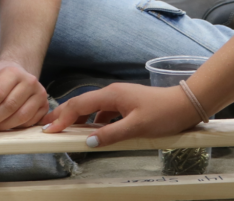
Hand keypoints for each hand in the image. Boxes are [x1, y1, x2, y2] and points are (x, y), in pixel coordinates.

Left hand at [0, 60, 48, 132]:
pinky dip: (15, 128)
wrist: (20, 71)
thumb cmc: (2, 76)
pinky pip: (29, 122)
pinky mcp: (45, 105)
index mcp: (12, 72)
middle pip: (8, 107)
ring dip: (2, 127)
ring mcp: (39, 94)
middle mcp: (29, 81)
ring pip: (20, 117)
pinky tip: (4, 126)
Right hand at [41, 83, 200, 147]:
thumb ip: (111, 134)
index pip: (79, 105)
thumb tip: (88, 141)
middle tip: (47, 126)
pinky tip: (92, 131)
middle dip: (63, 114)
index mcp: (111, 94)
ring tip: (65, 129)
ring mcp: (119, 98)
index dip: (62, 117)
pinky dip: (93, 120)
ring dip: (77, 118)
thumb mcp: (136, 127)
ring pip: (92, 107)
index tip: (49, 129)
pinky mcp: (126, 104)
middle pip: (82, 103)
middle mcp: (112, 93)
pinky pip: (103, 112)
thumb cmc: (164, 113)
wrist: (185, 104)